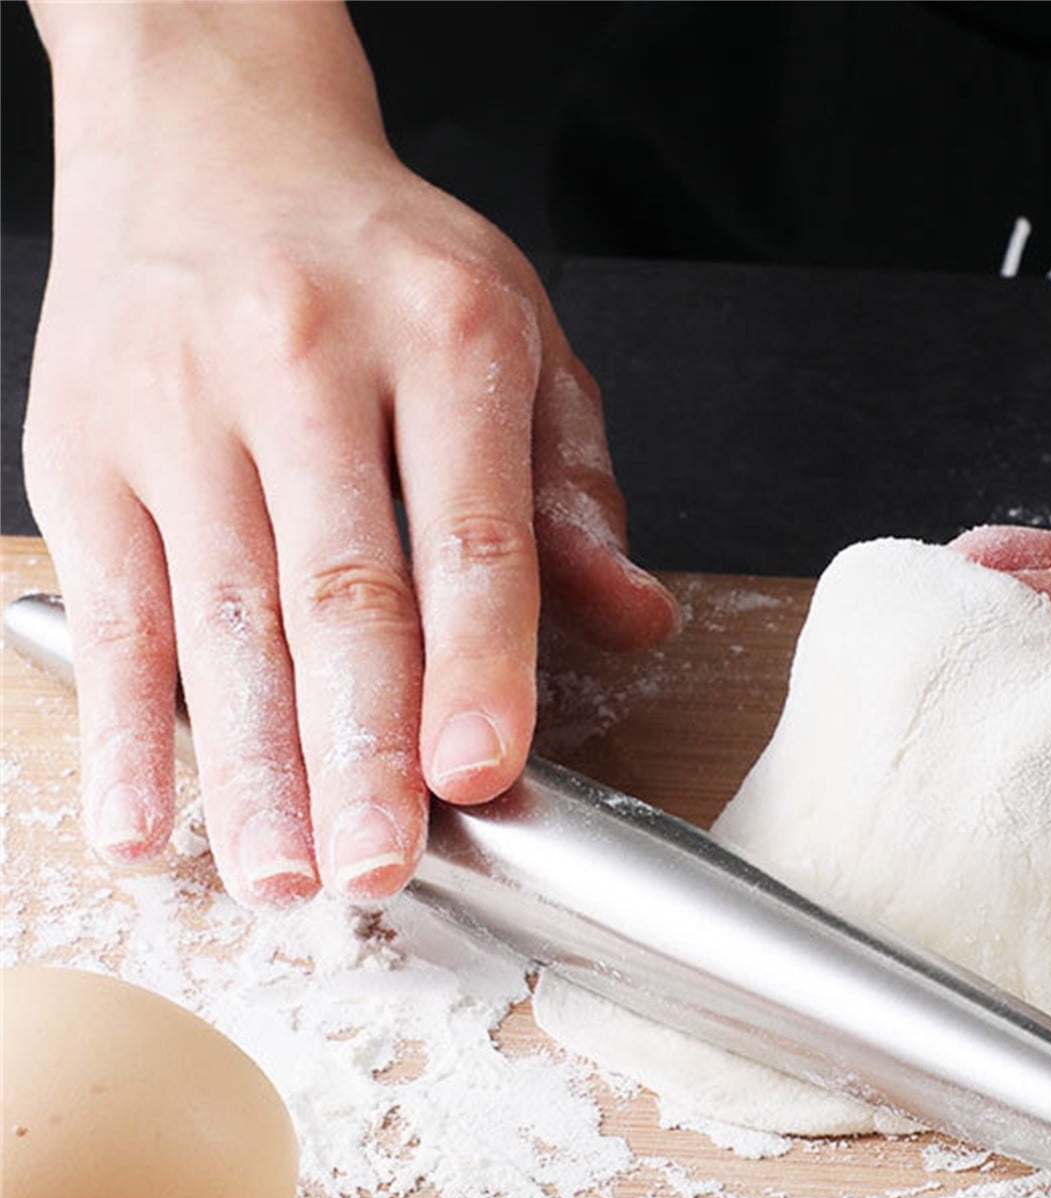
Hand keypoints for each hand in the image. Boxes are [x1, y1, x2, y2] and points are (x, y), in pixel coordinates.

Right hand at [24, 2, 677, 905]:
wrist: (212, 138)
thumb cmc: (384, 263)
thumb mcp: (521, 342)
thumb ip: (574, 494)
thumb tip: (637, 620)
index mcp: (442, 337)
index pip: (470, 530)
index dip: (479, 663)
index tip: (483, 771)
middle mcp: (303, 364)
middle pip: (337, 590)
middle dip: (357, 750)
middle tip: (380, 870)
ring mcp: (179, 408)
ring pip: (219, 618)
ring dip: (251, 769)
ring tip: (284, 878)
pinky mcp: (84, 452)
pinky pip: (110, 610)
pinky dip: (124, 730)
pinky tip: (147, 824)